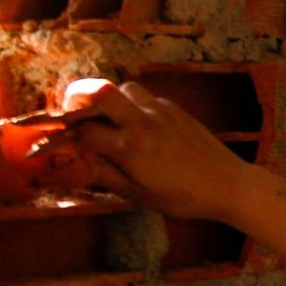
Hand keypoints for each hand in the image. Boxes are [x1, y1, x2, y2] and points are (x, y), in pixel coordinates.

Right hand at [63, 80, 257, 220]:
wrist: (227, 185)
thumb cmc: (182, 197)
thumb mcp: (138, 195)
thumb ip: (105, 175)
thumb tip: (79, 160)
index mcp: (130, 148)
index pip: (84, 131)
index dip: (65, 135)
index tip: (58, 139)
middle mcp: (143, 122)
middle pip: (100, 92)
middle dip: (78, 97)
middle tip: (70, 109)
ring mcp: (161, 111)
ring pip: (124, 88)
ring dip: (109, 98)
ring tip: (106, 116)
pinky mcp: (176, 109)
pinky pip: (146, 96)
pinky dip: (133, 104)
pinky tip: (135, 122)